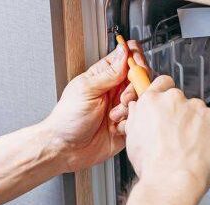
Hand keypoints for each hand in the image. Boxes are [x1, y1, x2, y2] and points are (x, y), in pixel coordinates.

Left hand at [42, 41, 148, 172]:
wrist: (67, 149)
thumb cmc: (68, 119)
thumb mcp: (86, 89)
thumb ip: (109, 72)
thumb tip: (124, 51)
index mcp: (105, 75)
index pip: (129, 56)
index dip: (136, 60)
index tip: (135, 70)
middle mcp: (116, 90)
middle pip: (141, 78)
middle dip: (134, 89)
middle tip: (122, 99)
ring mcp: (123, 108)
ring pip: (143, 100)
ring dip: (130, 108)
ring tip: (114, 116)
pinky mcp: (127, 125)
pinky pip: (140, 119)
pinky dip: (130, 123)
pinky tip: (116, 128)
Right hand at [125, 76, 209, 198]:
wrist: (173, 181)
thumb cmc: (154, 167)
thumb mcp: (133, 140)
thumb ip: (139, 118)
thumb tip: (140, 110)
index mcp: (151, 102)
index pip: (163, 83)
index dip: (167, 94)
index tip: (170, 105)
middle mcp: (174, 100)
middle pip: (183, 102)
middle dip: (183, 116)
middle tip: (180, 138)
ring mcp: (197, 107)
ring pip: (200, 113)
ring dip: (199, 125)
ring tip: (192, 148)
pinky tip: (205, 148)